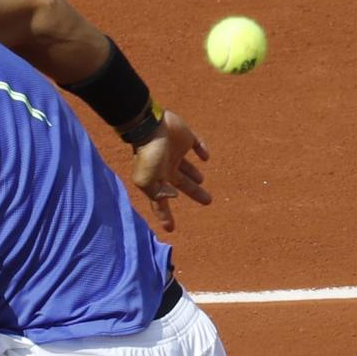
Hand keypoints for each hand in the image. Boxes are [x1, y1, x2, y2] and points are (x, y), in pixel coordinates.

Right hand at [129, 110, 211, 232]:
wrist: (150, 125)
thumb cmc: (149, 155)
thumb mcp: (148, 181)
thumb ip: (159, 194)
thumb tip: (173, 197)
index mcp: (158, 179)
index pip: (162, 202)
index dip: (165, 216)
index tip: (170, 229)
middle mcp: (167, 167)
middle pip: (183, 184)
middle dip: (195, 193)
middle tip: (208, 201)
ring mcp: (176, 151)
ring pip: (189, 167)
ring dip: (194, 174)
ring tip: (201, 181)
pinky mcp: (185, 136)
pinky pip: (196, 144)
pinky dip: (202, 150)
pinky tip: (205, 156)